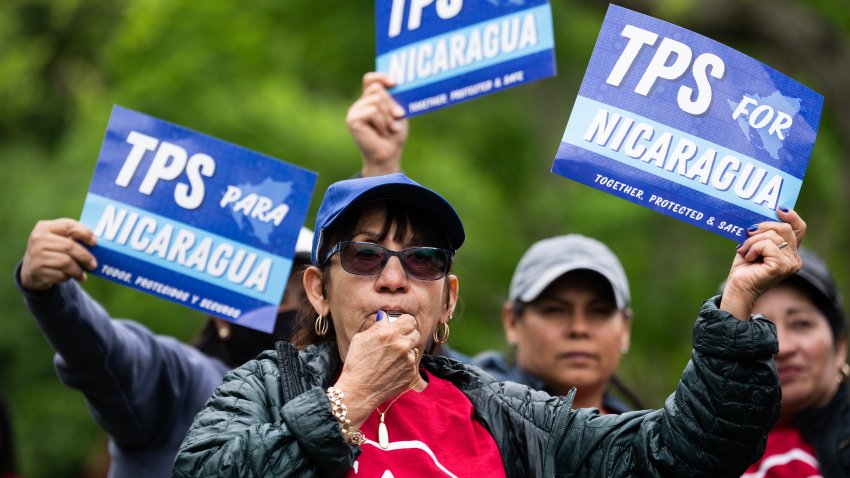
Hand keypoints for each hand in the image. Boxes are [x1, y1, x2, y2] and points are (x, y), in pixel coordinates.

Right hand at [21, 219, 97, 290]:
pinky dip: (68, 277)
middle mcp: (38, 239)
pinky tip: (68, 277)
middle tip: (94, 264)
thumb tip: (96, 244)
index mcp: (45, 227)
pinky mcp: (37, 270)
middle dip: (85, 256)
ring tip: (81, 274)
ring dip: (78, 270)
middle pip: (70, 246)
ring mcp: (36, 255)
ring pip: (66, 262)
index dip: (85, 233)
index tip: (94, 242)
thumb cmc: (53, 250)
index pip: (68, 226)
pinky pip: (60, 274)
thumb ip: (74, 237)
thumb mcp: (59, 239)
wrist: (32, 268)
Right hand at [332, 313, 420, 427]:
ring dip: (406, 352)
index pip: (410, 320)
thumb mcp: (361, 338)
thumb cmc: (356, 363)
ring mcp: (409, 361)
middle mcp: (403, 345)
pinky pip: (412, 365)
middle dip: (407, 336)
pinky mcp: (411, 374)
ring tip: (391, 359)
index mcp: (391, 333)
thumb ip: (377, 326)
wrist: (358, 391)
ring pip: (414, 350)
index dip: (404, 323)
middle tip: (396, 343)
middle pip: (415, 334)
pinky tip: (392, 370)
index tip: (400, 327)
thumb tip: (386, 318)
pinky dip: (405, 366)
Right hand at [347, 72, 407, 176]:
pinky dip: (381, 122)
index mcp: (370, 100)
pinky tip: (381, 133)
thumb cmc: (393, 135)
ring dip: (388, 116)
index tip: (395, 83)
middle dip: (391, 103)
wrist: (388, 155)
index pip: (370, 79)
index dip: (381, 77)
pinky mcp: (352, 119)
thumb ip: (393, 98)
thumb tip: (394, 84)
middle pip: (377, 89)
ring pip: (376, 100)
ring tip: (389, 129)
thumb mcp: (397, 113)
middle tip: (397, 117)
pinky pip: (372, 111)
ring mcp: (354, 111)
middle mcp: (360, 103)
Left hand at [720, 208, 805, 319]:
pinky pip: (767, 245)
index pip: (799, 228)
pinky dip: (753, 248)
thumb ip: (763, 232)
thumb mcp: (754, 244)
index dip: (791, 217)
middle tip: (748, 234)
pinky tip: (748, 257)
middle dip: (762, 228)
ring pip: (773, 236)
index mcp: (790, 251)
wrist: (738, 286)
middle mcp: (794, 258)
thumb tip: (763, 216)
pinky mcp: (782, 266)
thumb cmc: (745, 266)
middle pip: (784, 228)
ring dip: (753, 241)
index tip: (778, 210)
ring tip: (745, 251)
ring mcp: (790, 263)